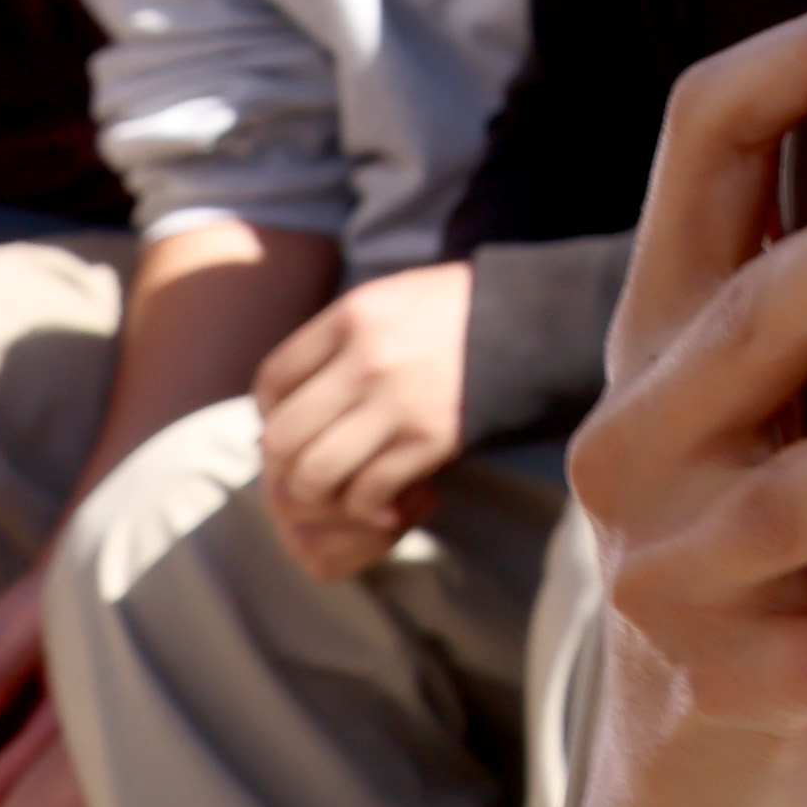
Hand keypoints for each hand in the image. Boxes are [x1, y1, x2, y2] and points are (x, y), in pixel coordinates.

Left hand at [251, 256, 476, 580]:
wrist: (537, 322)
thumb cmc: (455, 313)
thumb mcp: (389, 300)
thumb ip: (335, 342)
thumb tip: (279, 406)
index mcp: (353, 316)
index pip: (271, 381)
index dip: (270, 413)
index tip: (295, 423)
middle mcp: (367, 359)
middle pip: (282, 437)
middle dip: (286, 465)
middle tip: (311, 467)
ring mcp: (399, 402)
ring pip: (315, 473)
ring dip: (323, 493)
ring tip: (345, 488)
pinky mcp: (432, 439)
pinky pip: (367, 492)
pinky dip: (369, 506)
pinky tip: (390, 498)